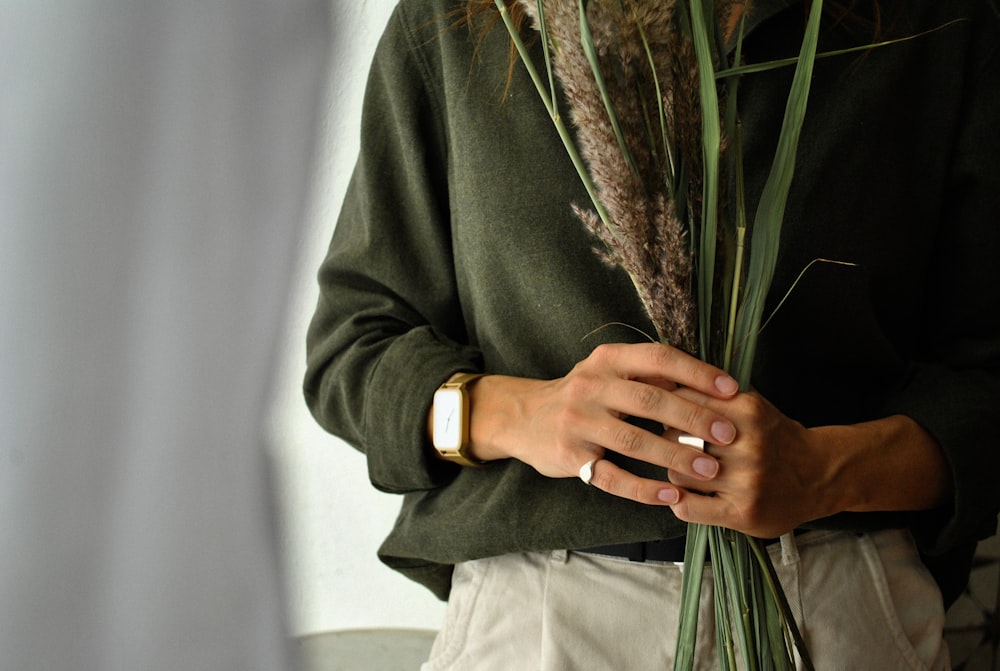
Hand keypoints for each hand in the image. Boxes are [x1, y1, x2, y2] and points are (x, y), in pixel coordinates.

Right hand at [464, 342, 739, 505]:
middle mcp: (590, 386)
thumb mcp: (608, 373)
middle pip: (650, 400)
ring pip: (634, 441)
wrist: (524, 418)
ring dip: (675, 457)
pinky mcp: (571, 457)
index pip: (658, 358)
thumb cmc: (583, 395)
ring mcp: (578, 423)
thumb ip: (650, 376)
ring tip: (708, 470)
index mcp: (607, 360)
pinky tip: (670, 496)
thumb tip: (710, 385)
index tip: (732, 389)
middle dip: (694, 418)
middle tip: (729, 435)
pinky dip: (643, 489)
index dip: (697, 372)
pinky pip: (612, 477)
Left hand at [664, 388, 951, 537]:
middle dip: (671, 442)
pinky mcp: (743, 513)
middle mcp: (749, 446)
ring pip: (678, 473)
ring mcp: (747, 482)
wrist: (820, 476)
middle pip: (676, 439)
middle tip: (679, 446)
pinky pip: (688, 508)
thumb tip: (667, 380)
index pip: (684, 403)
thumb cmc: (776, 438)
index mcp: (749, 412)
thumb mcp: (753, 405)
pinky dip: (680, 501)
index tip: (669, 415)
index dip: (669, 409)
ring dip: (677, 472)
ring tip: (690, 471)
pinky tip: (690, 495)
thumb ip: (715, 395)